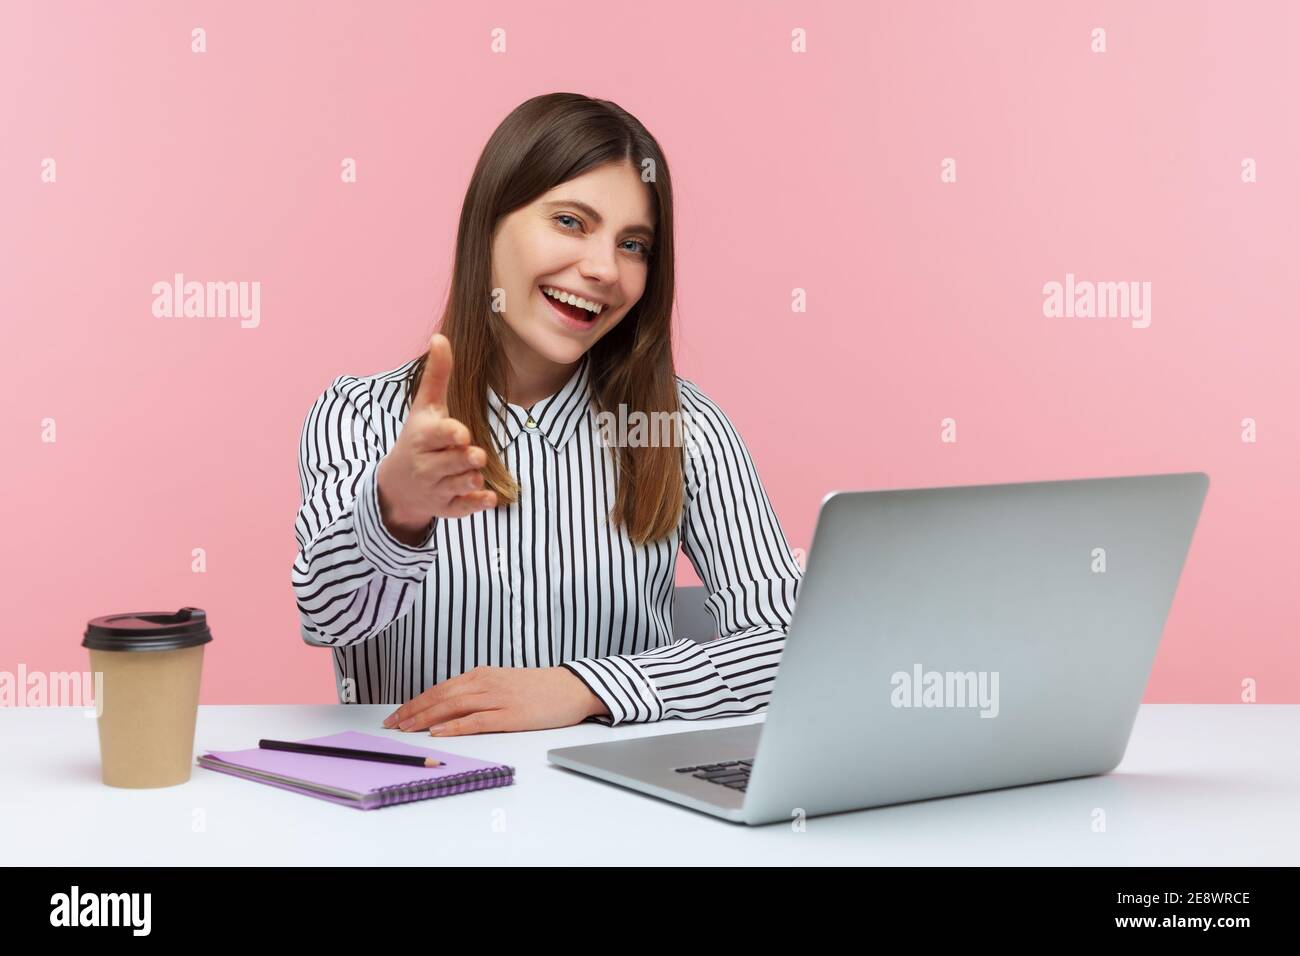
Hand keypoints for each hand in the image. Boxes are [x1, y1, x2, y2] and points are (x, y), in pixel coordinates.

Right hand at [376, 333, 496, 540]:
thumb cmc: (418, 438)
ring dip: (473, 478)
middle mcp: (427, 465)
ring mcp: (436, 488)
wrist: (397, 484)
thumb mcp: (424, 407)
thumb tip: (440, 336)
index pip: (438, 435)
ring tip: (474, 470)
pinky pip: (464, 508)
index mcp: (422, 438)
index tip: (461, 433)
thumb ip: (437, 375)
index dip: (451, 434)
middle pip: (455, 461)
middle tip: (476, 455)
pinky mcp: (446, 508)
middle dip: (467, 458)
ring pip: (462, 483)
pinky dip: (477, 504)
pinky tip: (491, 498)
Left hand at [381, 666, 609, 734]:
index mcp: (482, 675)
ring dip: (426, 718)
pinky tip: (439, 732)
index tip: (397, 714)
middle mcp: (486, 683)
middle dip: (413, 710)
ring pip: (453, 706)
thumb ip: (478, 691)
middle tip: (392, 724)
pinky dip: (455, 726)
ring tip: (406, 728)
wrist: (571, 688)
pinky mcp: (511, 715)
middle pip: (441, 696)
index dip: (415, 702)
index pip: (440, 688)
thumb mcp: (503, 683)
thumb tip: (449, 708)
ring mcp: (498, 698)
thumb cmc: (537, 688)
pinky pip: (476, 720)